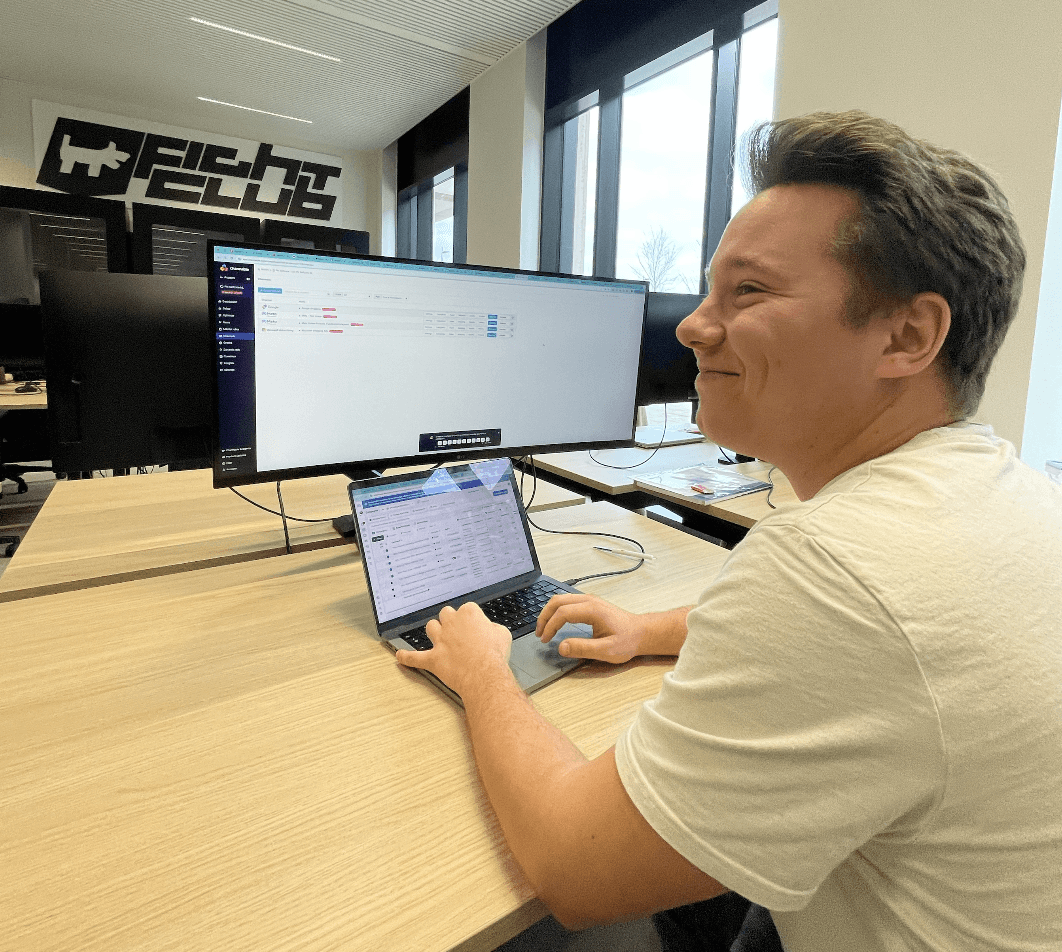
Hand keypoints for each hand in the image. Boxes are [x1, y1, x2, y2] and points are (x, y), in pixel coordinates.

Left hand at [395, 602, 512, 696]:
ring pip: (431, 628)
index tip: (475, 628)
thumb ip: (492, 627)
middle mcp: (452, 623)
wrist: (485, 675)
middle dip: (451, 621)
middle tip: (458, 632)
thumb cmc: (494, 655)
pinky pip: (415, 657)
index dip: (471, 620)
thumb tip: (488, 630)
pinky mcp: (433, 658)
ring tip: (439, 637)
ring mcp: (440, 640)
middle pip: (446, 614)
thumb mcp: (502, 634)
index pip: (466, 609)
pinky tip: (400, 656)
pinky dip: (407, 658)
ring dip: (435, 631)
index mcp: (469, 613)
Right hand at [535, 594, 656, 664]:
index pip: (562, 612)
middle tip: (538, 633)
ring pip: (561, 599)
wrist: (641, 632)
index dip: (549, 626)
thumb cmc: (627, 641)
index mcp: (592, 609)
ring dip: (549, 612)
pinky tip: (555, 622)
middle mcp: (589, 600)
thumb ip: (583, 649)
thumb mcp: (606, 650)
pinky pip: (567, 602)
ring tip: (543, 628)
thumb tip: (562, 646)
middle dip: (544, 616)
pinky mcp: (590, 604)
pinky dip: (556, 610)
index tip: (544, 640)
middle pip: (557, 601)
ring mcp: (589, 600)